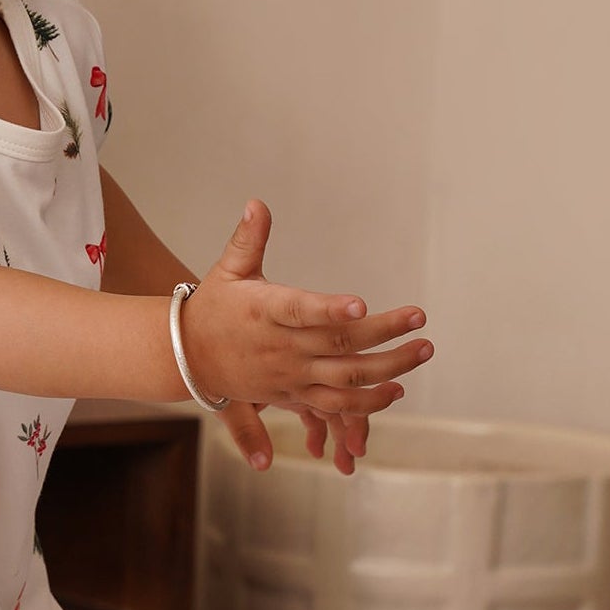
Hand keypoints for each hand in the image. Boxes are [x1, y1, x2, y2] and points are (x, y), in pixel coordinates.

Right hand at [183, 201, 431, 473]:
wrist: (188, 358)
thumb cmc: (213, 307)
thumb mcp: (227, 271)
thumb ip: (248, 239)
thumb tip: (258, 204)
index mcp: (265, 312)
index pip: (301, 311)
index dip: (331, 310)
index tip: (362, 305)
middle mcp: (281, 348)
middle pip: (338, 344)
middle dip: (384, 334)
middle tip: (420, 320)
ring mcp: (290, 375)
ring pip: (344, 379)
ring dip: (387, 369)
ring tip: (421, 351)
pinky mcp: (293, 395)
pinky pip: (334, 406)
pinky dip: (366, 403)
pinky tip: (396, 389)